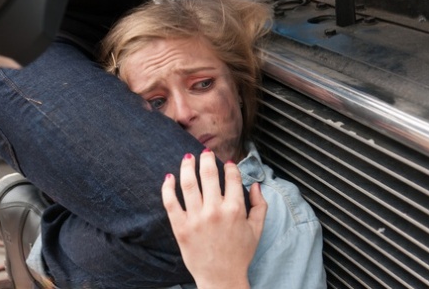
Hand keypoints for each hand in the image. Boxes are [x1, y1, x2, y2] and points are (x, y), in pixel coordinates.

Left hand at [162, 150, 266, 288]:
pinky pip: (171, 202)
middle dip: (207, 158)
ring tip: (188, 157)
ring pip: (188, 183)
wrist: (221, 277)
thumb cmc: (240, 254)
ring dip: (187, 166)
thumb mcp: (257, 229)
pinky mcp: (180, 227)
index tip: (227, 163)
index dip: (230, 166)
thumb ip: (260, 205)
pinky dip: (168, 187)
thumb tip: (256, 185)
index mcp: (235, 209)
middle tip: (205, 152)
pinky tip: (169, 177)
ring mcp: (196, 218)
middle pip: (208, 174)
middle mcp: (215, 210)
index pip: (231, 177)